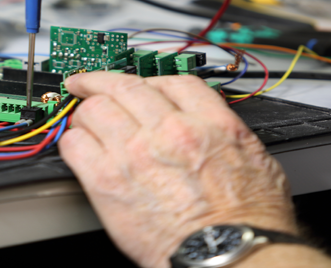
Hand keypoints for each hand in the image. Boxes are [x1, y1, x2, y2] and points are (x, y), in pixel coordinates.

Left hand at [58, 72, 296, 267]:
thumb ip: (226, 136)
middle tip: (86, 84)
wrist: (230, 257)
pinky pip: (75, 145)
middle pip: (124, 87)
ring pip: (94, 110)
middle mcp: (170, 131)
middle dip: (100, 82)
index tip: (137, 84)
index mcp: (211, 124)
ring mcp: (135, 152)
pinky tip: (76, 147)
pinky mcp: (107, 180)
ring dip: (85, 112)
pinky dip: (72, 141)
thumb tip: (212, 132)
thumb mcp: (258, 162)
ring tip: (81, 120)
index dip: (149, 80)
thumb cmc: (248, 224)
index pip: (172, 82)